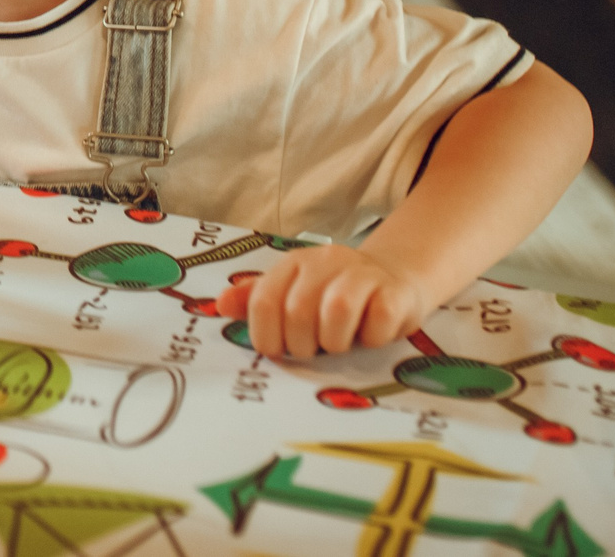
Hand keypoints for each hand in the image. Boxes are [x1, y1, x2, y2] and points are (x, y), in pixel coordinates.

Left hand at [217, 243, 429, 360]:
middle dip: (301, 344)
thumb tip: (220, 304)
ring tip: (339, 345)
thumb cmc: (334, 293)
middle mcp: (326, 262)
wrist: (393, 277)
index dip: (265, 335)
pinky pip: (379, 319)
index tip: (277, 351)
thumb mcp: (293, 292)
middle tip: (313, 350)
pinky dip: (372, 338)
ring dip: (335, 341)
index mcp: (294, 264)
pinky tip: (370, 336)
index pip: (264, 300)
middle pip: (298, 310)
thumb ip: (258, 299)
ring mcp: (362, 274)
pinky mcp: (394, 291)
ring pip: (338, 309)